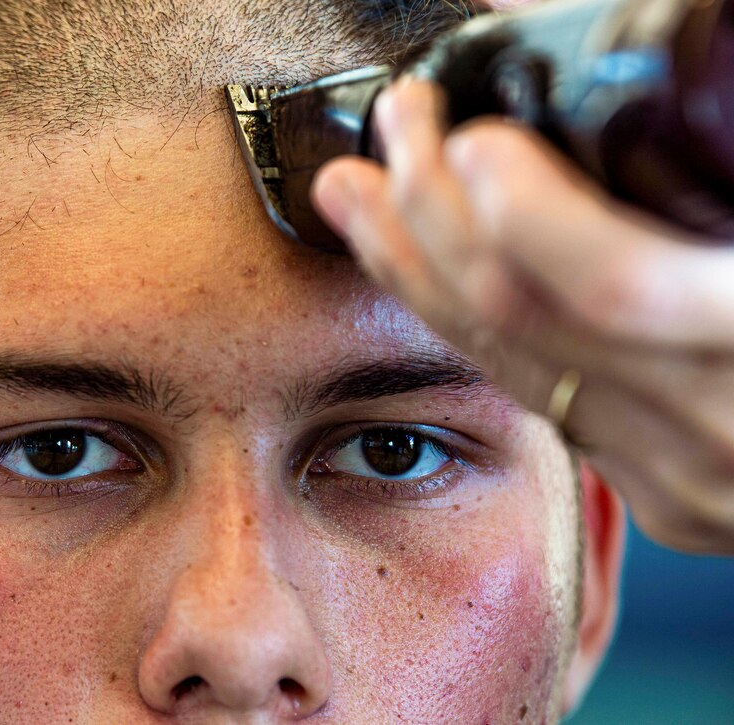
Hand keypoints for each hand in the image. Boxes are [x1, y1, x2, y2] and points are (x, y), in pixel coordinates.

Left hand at [311, 79, 733, 553]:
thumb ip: (727, 136)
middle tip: (389, 129)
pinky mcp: (661, 493)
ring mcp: (690, 476)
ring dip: (416, 272)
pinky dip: (467, 327)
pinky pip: (537, 399)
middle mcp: (730, 424)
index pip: (619, 286)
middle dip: (429, 213)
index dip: (527, 211)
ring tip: (356, 196)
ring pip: (510, 365)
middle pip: (529, 320)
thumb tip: (671, 30)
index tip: (466, 138)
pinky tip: (421, 270)